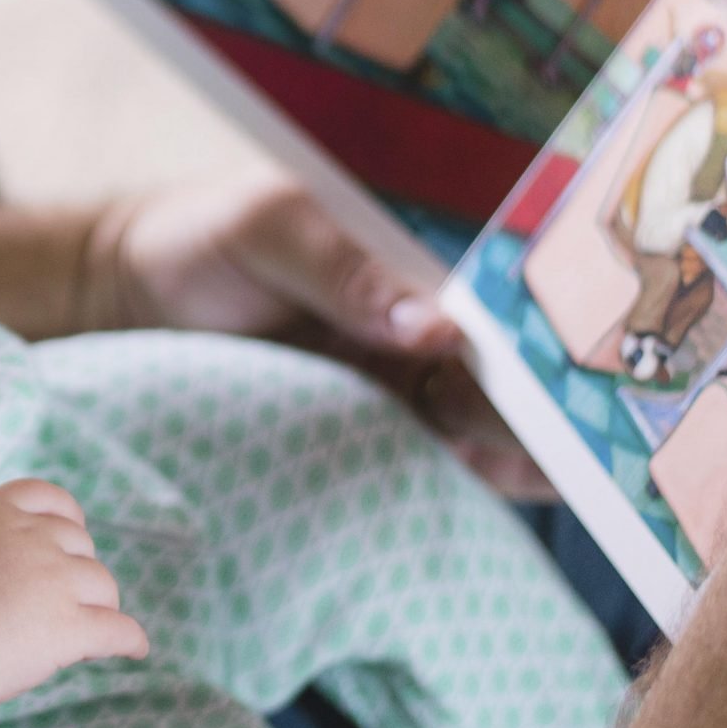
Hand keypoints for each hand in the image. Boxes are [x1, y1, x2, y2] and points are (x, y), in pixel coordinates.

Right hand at [0, 479, 148, 711]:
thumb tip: (3, 554)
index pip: (46, 496)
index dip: (66, 517)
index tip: (71, 534)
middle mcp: (29, 539)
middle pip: (80, 544)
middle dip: (77, 570)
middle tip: (66, 602)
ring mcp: (52, 581)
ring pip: (103, 586)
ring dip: (99, 606)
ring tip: (89, 630)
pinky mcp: (67, 626)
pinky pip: (118, 630)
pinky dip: (130, 640)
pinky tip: (135, 650)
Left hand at [89, 178, 552, 498]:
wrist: (127, 296)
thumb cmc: (200, 239)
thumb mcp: (264, 227)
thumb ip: (340, 269)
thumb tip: (431, 324)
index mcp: (413, 265)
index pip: (500, 304)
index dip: (548, 339)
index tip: (590, 375)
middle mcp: (420, 326)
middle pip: (504, 374)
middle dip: (552, 406)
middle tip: (599, 446)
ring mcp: (395, 382)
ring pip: (480, 424)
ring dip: (526, 450)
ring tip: (580, 482)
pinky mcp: (362, 431)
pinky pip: (429, 459)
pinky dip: (470, 479)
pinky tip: (511, 500)